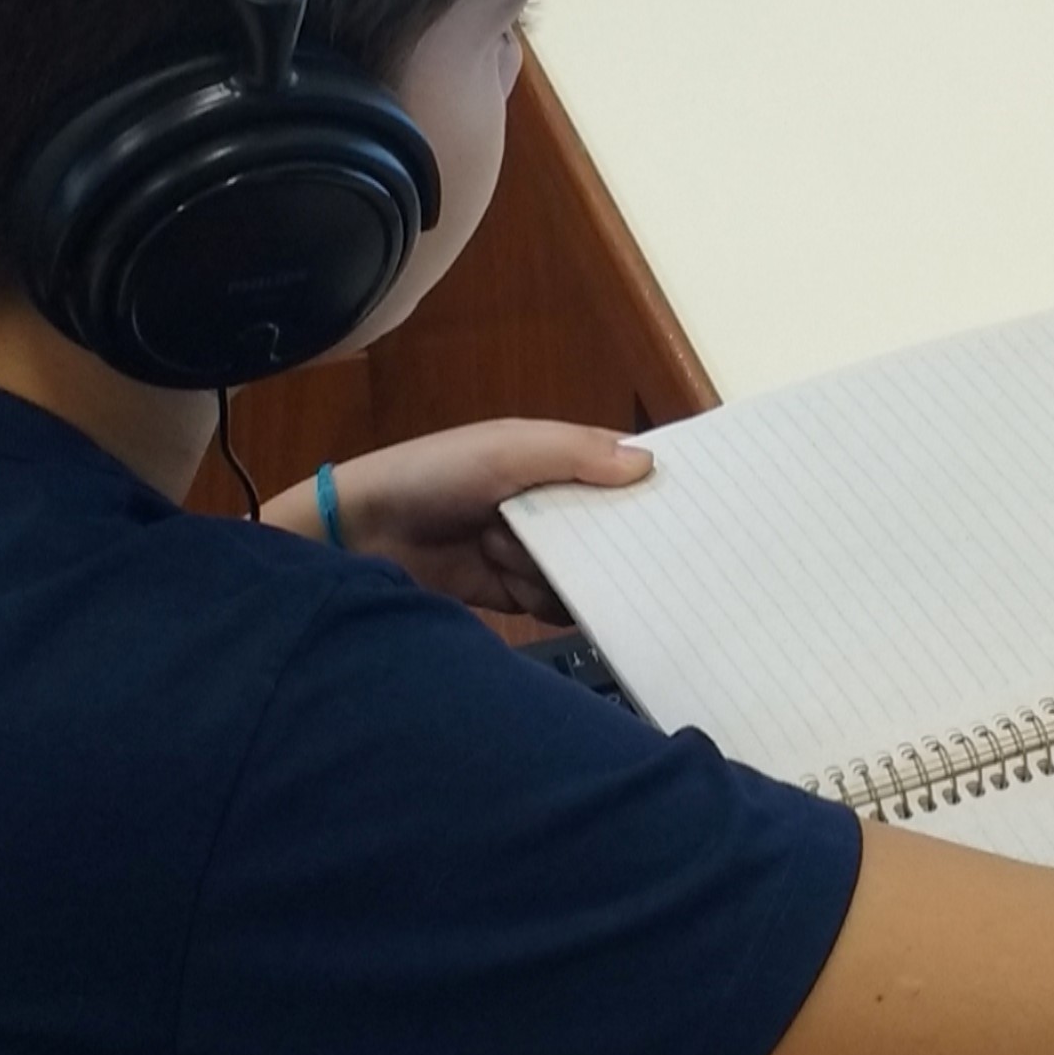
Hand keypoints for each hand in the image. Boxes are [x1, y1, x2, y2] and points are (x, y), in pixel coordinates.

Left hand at [265, 421, 651, 613]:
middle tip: (620, 554)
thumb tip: (649, 465)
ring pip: (585, 570)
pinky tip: (514, 587)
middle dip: (609, 541)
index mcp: (552, 458)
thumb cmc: (433, 476)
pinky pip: (556, 603)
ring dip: (551, 568)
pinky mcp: (515, 593)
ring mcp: (532, 550)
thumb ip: (574, 455)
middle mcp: (550, 503)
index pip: (620, 468)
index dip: (652, 485)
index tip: (692, 509)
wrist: (361, 537)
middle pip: (611, 527)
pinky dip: (543, 600)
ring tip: (501, 551)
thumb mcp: (504, 451)